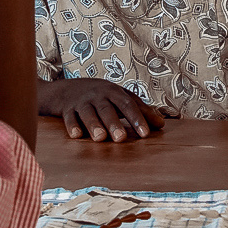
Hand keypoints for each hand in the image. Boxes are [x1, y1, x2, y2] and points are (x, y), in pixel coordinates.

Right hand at [40, 77, 166, 141]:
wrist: (65, 89)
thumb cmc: (100, 96)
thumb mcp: (120, 97)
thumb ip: (141, 110)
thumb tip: (161, 124)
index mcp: (114, 92)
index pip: (128, 105)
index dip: (137, 118)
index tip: (145, 134)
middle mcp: (98, 96)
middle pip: (107, 109)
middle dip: (114, 123)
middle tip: (121, 138)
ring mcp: (81, 102)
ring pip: (88, 113)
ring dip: (94, 125)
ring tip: (100, 138)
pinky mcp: (67, 109)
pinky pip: (69, 117)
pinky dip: (72, 125)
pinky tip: (76, 135)